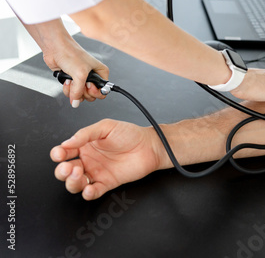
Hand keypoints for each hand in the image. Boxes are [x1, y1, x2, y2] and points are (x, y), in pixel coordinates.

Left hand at [21, 18, 108, 107]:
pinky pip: (71, 93)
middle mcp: (92, 77)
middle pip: (91, 96)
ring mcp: (81, 80)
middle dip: (82, 92)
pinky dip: (67, 89)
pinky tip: (66, 80)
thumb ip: (79, 92)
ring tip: (70, 80)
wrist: (56, 48)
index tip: (88, 86)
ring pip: (80, 96)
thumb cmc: (71, 54)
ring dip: (73, 91)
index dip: (95, 92)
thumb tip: (76, 103)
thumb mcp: (80, 74)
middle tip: (79, 83)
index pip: (103, 91)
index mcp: (101, 73)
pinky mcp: (72, 81)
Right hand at [50, 119, 164, 200]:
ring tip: (78, 175)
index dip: (58, 154)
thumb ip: (86, 133)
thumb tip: (68, 142)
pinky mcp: (107, 183)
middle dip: (62, 171)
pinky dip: (88, 193)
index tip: (59, 154)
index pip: (64, 152)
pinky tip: (89, 189)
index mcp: (85, 145)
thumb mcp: (106, 126)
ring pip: (76, 184)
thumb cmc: (130, 134)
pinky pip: (93, 192)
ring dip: (72, 182)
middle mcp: (88, 160)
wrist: (150, 146)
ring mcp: (97, 173)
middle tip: (68, 167)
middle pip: (65, 171)